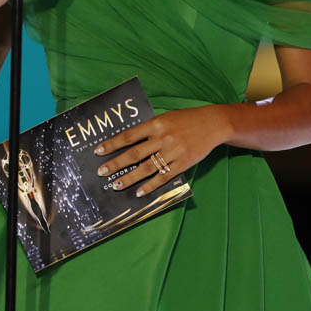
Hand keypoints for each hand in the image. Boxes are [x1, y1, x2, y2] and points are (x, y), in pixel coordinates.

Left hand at [93, 105, 231, 196]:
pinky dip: (150, 186)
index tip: (98, 151)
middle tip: (102, 172)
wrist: (213, 124)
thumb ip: (149, 130)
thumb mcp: (166, 118)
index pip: (129, 135)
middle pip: (134, 153)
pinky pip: (163, 177)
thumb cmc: (186, 120)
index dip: (112, 144)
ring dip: (129, 178)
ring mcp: (173, 152)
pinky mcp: (183, 163)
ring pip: (147, 168)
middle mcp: (163, 138)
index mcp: (156, 124)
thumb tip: (129, 142)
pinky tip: (139, 192)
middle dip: (116, 164)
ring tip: (116, 185)